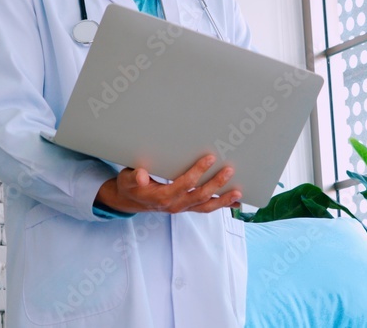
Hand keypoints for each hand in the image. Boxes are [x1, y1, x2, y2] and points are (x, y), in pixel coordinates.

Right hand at [95, 155, 241, 213]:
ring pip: (206, 206)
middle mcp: (174, 205)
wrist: (129, 200)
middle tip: (230, 170)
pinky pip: (206, 209)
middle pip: (199, 196)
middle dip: (216, 184)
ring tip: (238, 193)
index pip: (184, 184)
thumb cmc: (131, 185)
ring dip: (223, 200)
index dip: (198, 171)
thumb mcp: (127, 179)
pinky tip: (236, 202)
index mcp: (162, 196)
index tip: (210, 158)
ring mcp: (182, 208)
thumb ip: (133, 177)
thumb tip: (140, 175)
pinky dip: (221, 205)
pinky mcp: (187, 207)